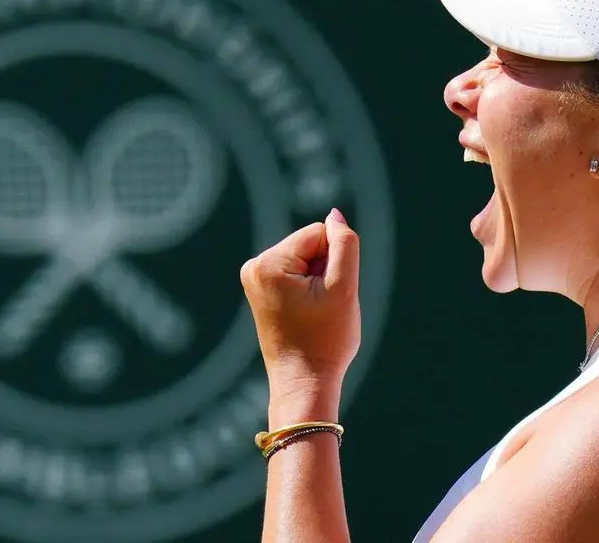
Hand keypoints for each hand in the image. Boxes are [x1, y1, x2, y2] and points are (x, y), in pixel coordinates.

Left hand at [240, 208, 361, 392]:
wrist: (305, 384)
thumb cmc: (326, 341)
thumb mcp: (344, 287)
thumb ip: (344, 244)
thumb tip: (334, 215)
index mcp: (268, 263)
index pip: (319, 234)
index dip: (335, 263)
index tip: (328, 296)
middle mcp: (254, 266)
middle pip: (310, 246)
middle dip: (324, 272)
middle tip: (322, 308)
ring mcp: (254, 279)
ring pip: (306, 260)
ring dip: (319, 282)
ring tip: (315, 313)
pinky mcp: (261, 290)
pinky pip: (296, 274)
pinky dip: (309, 290)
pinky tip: (307, 314)